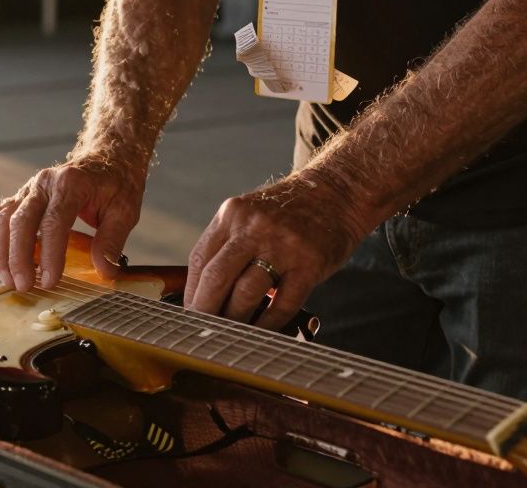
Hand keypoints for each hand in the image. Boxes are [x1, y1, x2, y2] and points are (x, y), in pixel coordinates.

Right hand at [0, 154, 145, 290]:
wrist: (107, 157)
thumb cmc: (115, 183)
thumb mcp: (124, 211)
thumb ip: (112, 241)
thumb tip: (105, 272)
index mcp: (72, 183)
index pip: (54, 221)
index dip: (49, 254)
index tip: (49, 281)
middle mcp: (46, 182)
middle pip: (21, 220)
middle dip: (18, 257)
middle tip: (24, 286)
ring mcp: (30, 188)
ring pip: (4, 218)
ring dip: (2, 251)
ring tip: (9, 279)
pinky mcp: (22, 195)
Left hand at [184, 171, 373, 328]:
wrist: (336, 193)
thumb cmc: (288, 213)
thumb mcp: (250, 215)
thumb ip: (227, 244)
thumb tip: (204, 290)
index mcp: (233, 214)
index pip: (200, 259)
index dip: (191, 291)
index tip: (190, 312)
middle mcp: (254, 227)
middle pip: (217, 277)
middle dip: (206, 310)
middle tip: (205, 329)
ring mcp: (283, 246)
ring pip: (246, 294)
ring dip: (235, 319)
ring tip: (232, 331)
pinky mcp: (309, 264)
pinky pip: (282, 304)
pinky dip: (268, 323)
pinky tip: (261, 330)